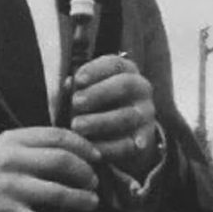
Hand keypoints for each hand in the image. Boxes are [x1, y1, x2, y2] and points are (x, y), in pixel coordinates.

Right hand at [0, 127, 100, 211]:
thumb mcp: (5, 146)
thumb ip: (35, 145)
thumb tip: (77, 154)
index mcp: (13, 140)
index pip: (58, 136)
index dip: (83, 146)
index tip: (95, 157)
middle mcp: (12, 161)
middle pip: (62, 162)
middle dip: (86, 173)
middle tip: (93, 182)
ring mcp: (11, 188)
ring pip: (58, 193)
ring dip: (82, 200)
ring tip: (91, 203)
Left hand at [70, 54, 157, 177]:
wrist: (116, 134)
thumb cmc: (93, 104)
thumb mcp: (85, 91)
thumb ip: (76, 87)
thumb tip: (67, 83)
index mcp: (125, 71)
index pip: (115, 64)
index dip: (96, 70)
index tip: (78, 79)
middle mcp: (140, 90)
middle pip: (125, 85)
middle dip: (99, 93)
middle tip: (76, 102)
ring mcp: (145, 114)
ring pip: (126, 116)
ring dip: (100, 121)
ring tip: (76, 126)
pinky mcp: (142, 140)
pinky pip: (127, 144)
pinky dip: (109, 148)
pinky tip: (92, 148)